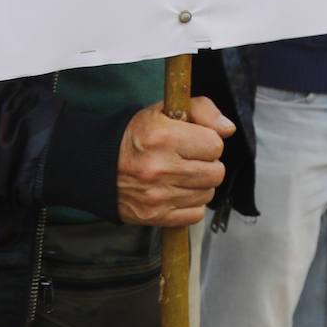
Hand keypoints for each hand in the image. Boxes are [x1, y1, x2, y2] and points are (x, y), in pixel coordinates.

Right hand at [116, 97, 233, 226]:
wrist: (99, 166)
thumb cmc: (136, 136)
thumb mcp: (164, 109)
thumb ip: (201, 109)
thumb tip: (228, 129)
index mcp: (163, 136)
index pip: (215, 144)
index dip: (208, 140)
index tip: (194, 139)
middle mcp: (160, 168)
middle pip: (215, 171)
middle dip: (208, 162)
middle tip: (190, 157)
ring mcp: (157, 196)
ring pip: (208, 193)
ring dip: (200, 183)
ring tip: (182, 173)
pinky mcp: (155, 217)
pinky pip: (196, 214)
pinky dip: (192, 204)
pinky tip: (178, 191)